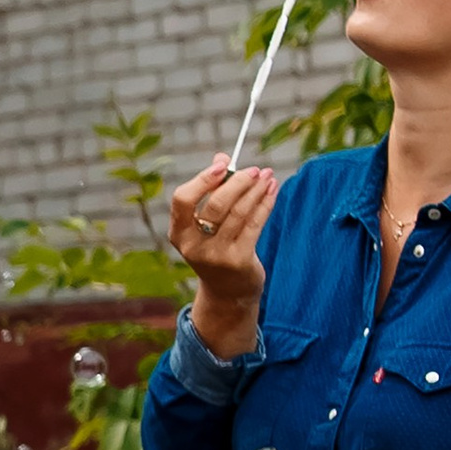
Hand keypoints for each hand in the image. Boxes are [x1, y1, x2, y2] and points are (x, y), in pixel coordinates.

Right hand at [167, 157, 278, 358]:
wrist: (227, 292)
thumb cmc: (215, 247)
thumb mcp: (205, 223)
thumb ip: (210, 189)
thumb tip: (222, 156)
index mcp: (178, 233)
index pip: (182, 200)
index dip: (202, 180)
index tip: (223, 165)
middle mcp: (193, 246)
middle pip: (215, 206)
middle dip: (238, 183)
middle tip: (255, 169)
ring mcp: (216, 255)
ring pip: (239, 214)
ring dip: (256, 191)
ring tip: (268, 176)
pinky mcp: (239, 261)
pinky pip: (255, 225)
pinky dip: (265, 204)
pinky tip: (272, 191)